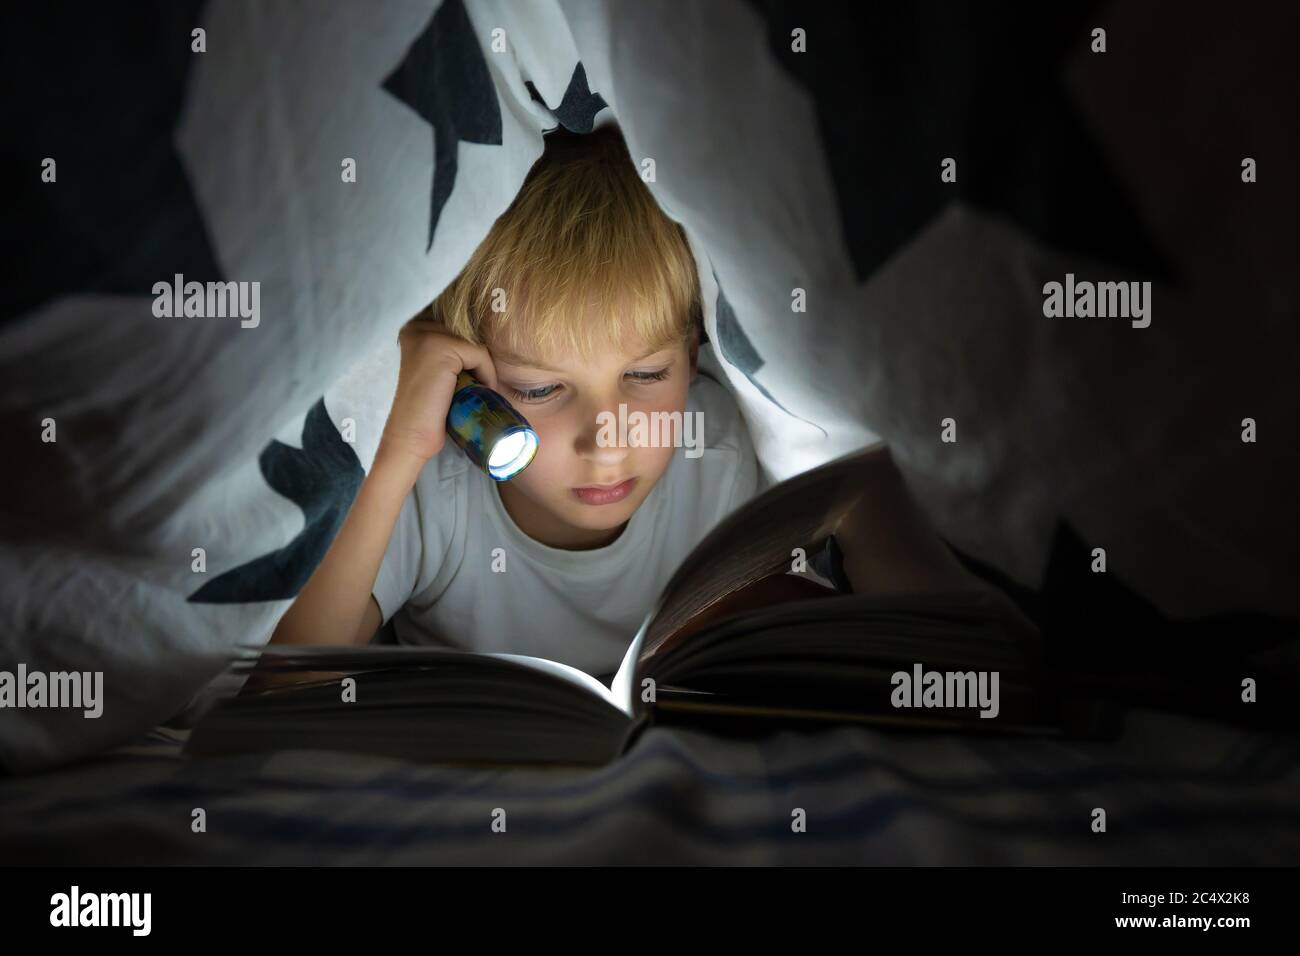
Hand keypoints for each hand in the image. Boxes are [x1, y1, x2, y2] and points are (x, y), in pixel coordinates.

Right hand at [377, 311, 499, 464]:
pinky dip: (486, 375)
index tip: (470, 379)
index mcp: (413, 329)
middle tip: (473, 389)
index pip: (460, 330)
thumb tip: (484, 344)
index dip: (471, 357)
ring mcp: (426, 335)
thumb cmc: (427, 410)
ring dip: (484, 370)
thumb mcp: (439, 373)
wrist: (409, 438)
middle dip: (478, 362)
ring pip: (477, 345)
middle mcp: (416, 327)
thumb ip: (452, 353)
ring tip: (472, 393)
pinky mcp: (440, 348)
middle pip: (470, 335)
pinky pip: (480, 354)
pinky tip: (475, 393)